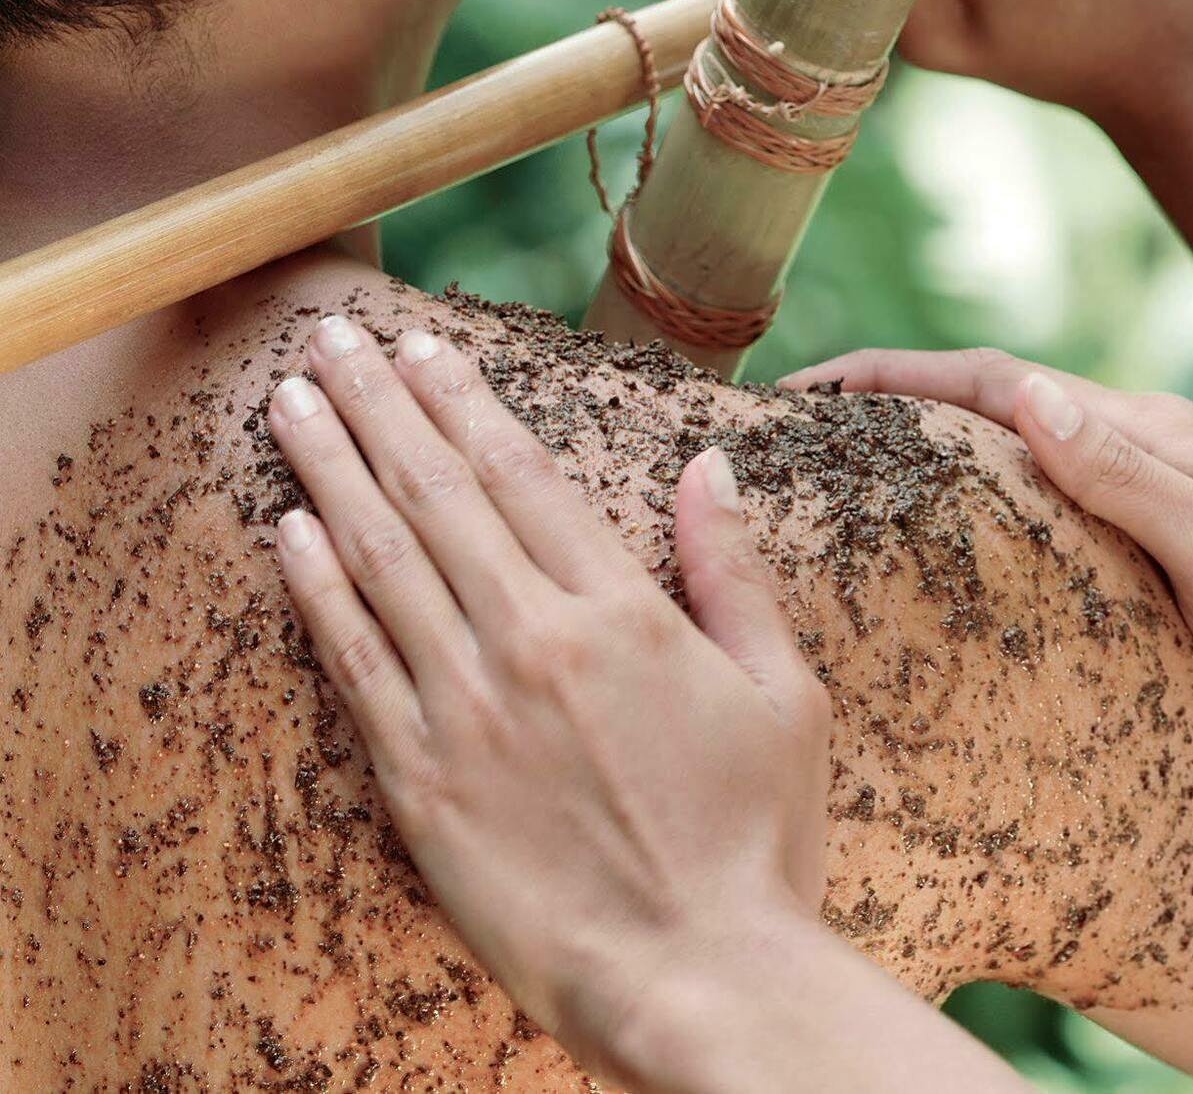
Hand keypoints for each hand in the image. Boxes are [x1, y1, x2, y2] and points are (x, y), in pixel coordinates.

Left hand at [265, 316, 831, 1084]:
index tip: (423, 349)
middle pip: (437, 496)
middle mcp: (532, 643)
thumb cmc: (756, 839)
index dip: (464, 402)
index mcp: (622, 614)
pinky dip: (318, 589)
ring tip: (292, 401)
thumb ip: (732, 575)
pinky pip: (354, 664)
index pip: (522, 476)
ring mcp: (466, 711)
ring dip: (330, 470)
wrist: (697, 974)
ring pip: (381, 562)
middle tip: (334, 337)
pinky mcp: (419, 783)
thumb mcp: (784, 696)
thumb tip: (708, 470)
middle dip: (380, 405)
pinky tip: (290, 531)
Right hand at [782, 348, 1192, 732]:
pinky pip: (1055, 484)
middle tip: (803, 424)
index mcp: (1147, 434)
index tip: (806, 387)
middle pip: (997, 395)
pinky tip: (970, 521)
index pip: (995, 381)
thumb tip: (1029, 395)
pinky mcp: (1170, 524)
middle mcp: (1146, 440)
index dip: (895, 376)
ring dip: (939, 435)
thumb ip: (1128, 476)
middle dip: (897, 395)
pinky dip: (990, 482)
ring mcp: (1159, 479)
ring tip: (856, 464)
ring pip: (1024, 436)